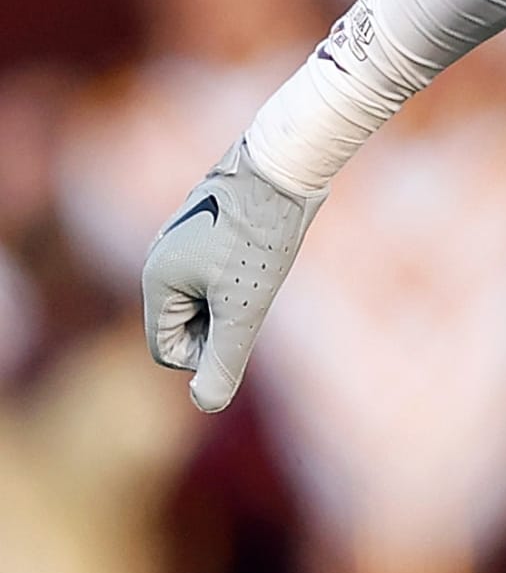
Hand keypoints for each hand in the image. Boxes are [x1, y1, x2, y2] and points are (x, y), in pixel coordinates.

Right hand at [142, 143, 321, 412]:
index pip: (165, 350)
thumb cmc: (261, 239)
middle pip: (185, 327)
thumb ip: (223, 362)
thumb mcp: (244, 310)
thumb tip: (206, 405)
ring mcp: (180, 242)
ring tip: (259, 274)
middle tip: (254, 296)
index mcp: (156, 280)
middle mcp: (158, 259)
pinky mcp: (206, 229)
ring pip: (204, 302)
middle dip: (221, 326)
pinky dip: (239, 280)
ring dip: (233, 303)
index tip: (240, 327)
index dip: (205, 355)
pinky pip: (215, 276)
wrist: (282, 167)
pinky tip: (263, 258)